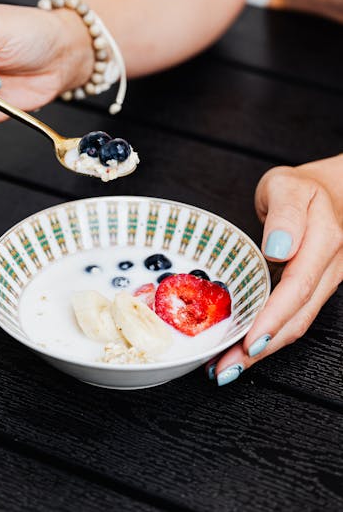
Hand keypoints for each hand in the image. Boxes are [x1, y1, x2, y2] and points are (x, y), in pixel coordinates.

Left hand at [209, 157, 342, 385]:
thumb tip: (280, 248)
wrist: (329, 192)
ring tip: (227, 368)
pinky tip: (242, 349)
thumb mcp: (287, 186)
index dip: (273, 318)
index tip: (250, 341)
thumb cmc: (301, 189)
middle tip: (225, 368)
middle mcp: (329, 268)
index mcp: (324, 241)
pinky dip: (268, 337)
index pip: (298, 287)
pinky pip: (292, 318)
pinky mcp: (313, 290)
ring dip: (263, 351)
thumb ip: (285, 214)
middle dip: (262, 348)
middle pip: (297, 316)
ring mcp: (324, 283)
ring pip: (297, 324)